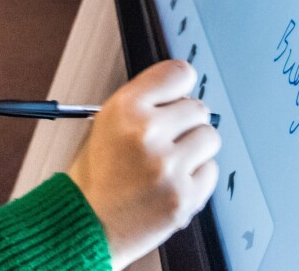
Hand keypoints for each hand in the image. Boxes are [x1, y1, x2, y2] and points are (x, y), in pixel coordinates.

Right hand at [67, 60, 219, 269]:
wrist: (88, 224)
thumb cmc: (97, 175)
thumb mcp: (108, 122)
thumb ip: (145, 103)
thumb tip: (182, 94)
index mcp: (125, 108)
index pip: (178, 73)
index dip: (182, 84)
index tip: (180, 93)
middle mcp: (147, 132)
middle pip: (197, 108)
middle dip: (186, 122)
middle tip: (170, 138)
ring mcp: (167, 165)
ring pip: (209, 138)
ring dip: (195, 148)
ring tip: (171, 161)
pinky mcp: (183, 196)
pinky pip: (210, 171)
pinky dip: (197, 176)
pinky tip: (174, 182)